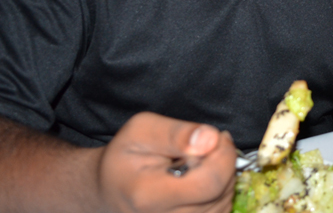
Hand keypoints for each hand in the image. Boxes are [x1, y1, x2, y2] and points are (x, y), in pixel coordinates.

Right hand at [97, 113, 236, 212]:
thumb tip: (212, 139)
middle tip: (207, 146)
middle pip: (219, 193)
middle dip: (223, 163)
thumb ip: (177, 133)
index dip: (223, 156)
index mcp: (148, 195)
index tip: (217, 137)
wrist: (109, 188)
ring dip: (222, 178)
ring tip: (200, 162)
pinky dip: (219, 193)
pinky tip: (202, 179)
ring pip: (223, 204)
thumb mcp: (141, 129)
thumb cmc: (125, 155)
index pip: (209, 183)